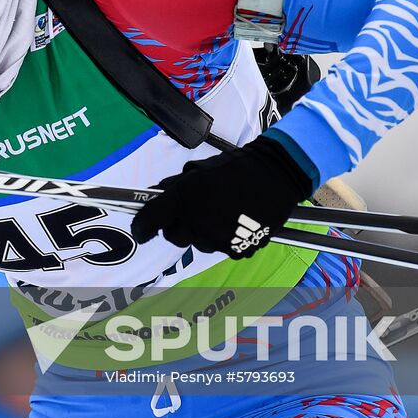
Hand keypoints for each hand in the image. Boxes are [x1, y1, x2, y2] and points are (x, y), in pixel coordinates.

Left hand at [130, 134, 312, 257]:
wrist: (275, 175)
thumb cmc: (234, 168)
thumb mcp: (198, 170)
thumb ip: (173, 185)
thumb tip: (154, 195)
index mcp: (184, 199)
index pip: (150, 220)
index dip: (142, 226)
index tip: (141, 230)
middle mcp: (198, 223)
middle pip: (175, 237)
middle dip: (178, 226)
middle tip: (190, 211)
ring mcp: (219, 240)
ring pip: (199, 244)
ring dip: (202, 232)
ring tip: (220, 212)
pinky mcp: (238, 250)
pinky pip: (221, 248)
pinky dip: (224, 238)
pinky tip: (235, 220)